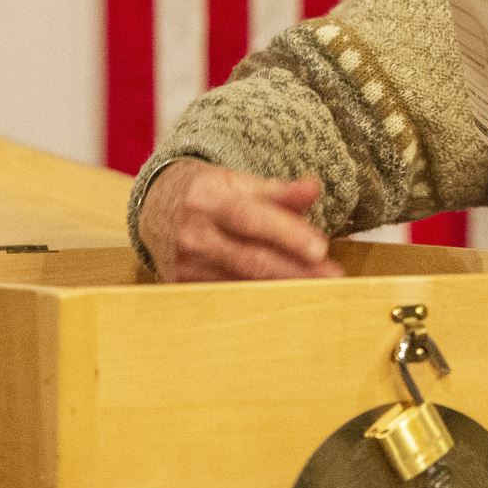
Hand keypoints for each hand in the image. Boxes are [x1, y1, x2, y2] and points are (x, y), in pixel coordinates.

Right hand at [137, 158, 343, 282]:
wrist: (155, 207)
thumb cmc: (208, 193)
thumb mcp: (238, 183)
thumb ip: (279, 191)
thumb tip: (313, 188)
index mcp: (210, 200)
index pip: (252, 218)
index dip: (286, 234)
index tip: (320, 248)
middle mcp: (195, 234)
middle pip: (250, 258)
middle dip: (294, 271)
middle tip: (332, 278)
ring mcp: (187, 265)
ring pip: (242, 284)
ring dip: (282, 290)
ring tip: (318, 293)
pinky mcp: (184, 287)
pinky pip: (228, 297)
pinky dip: (259, 302)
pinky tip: (285, 305)